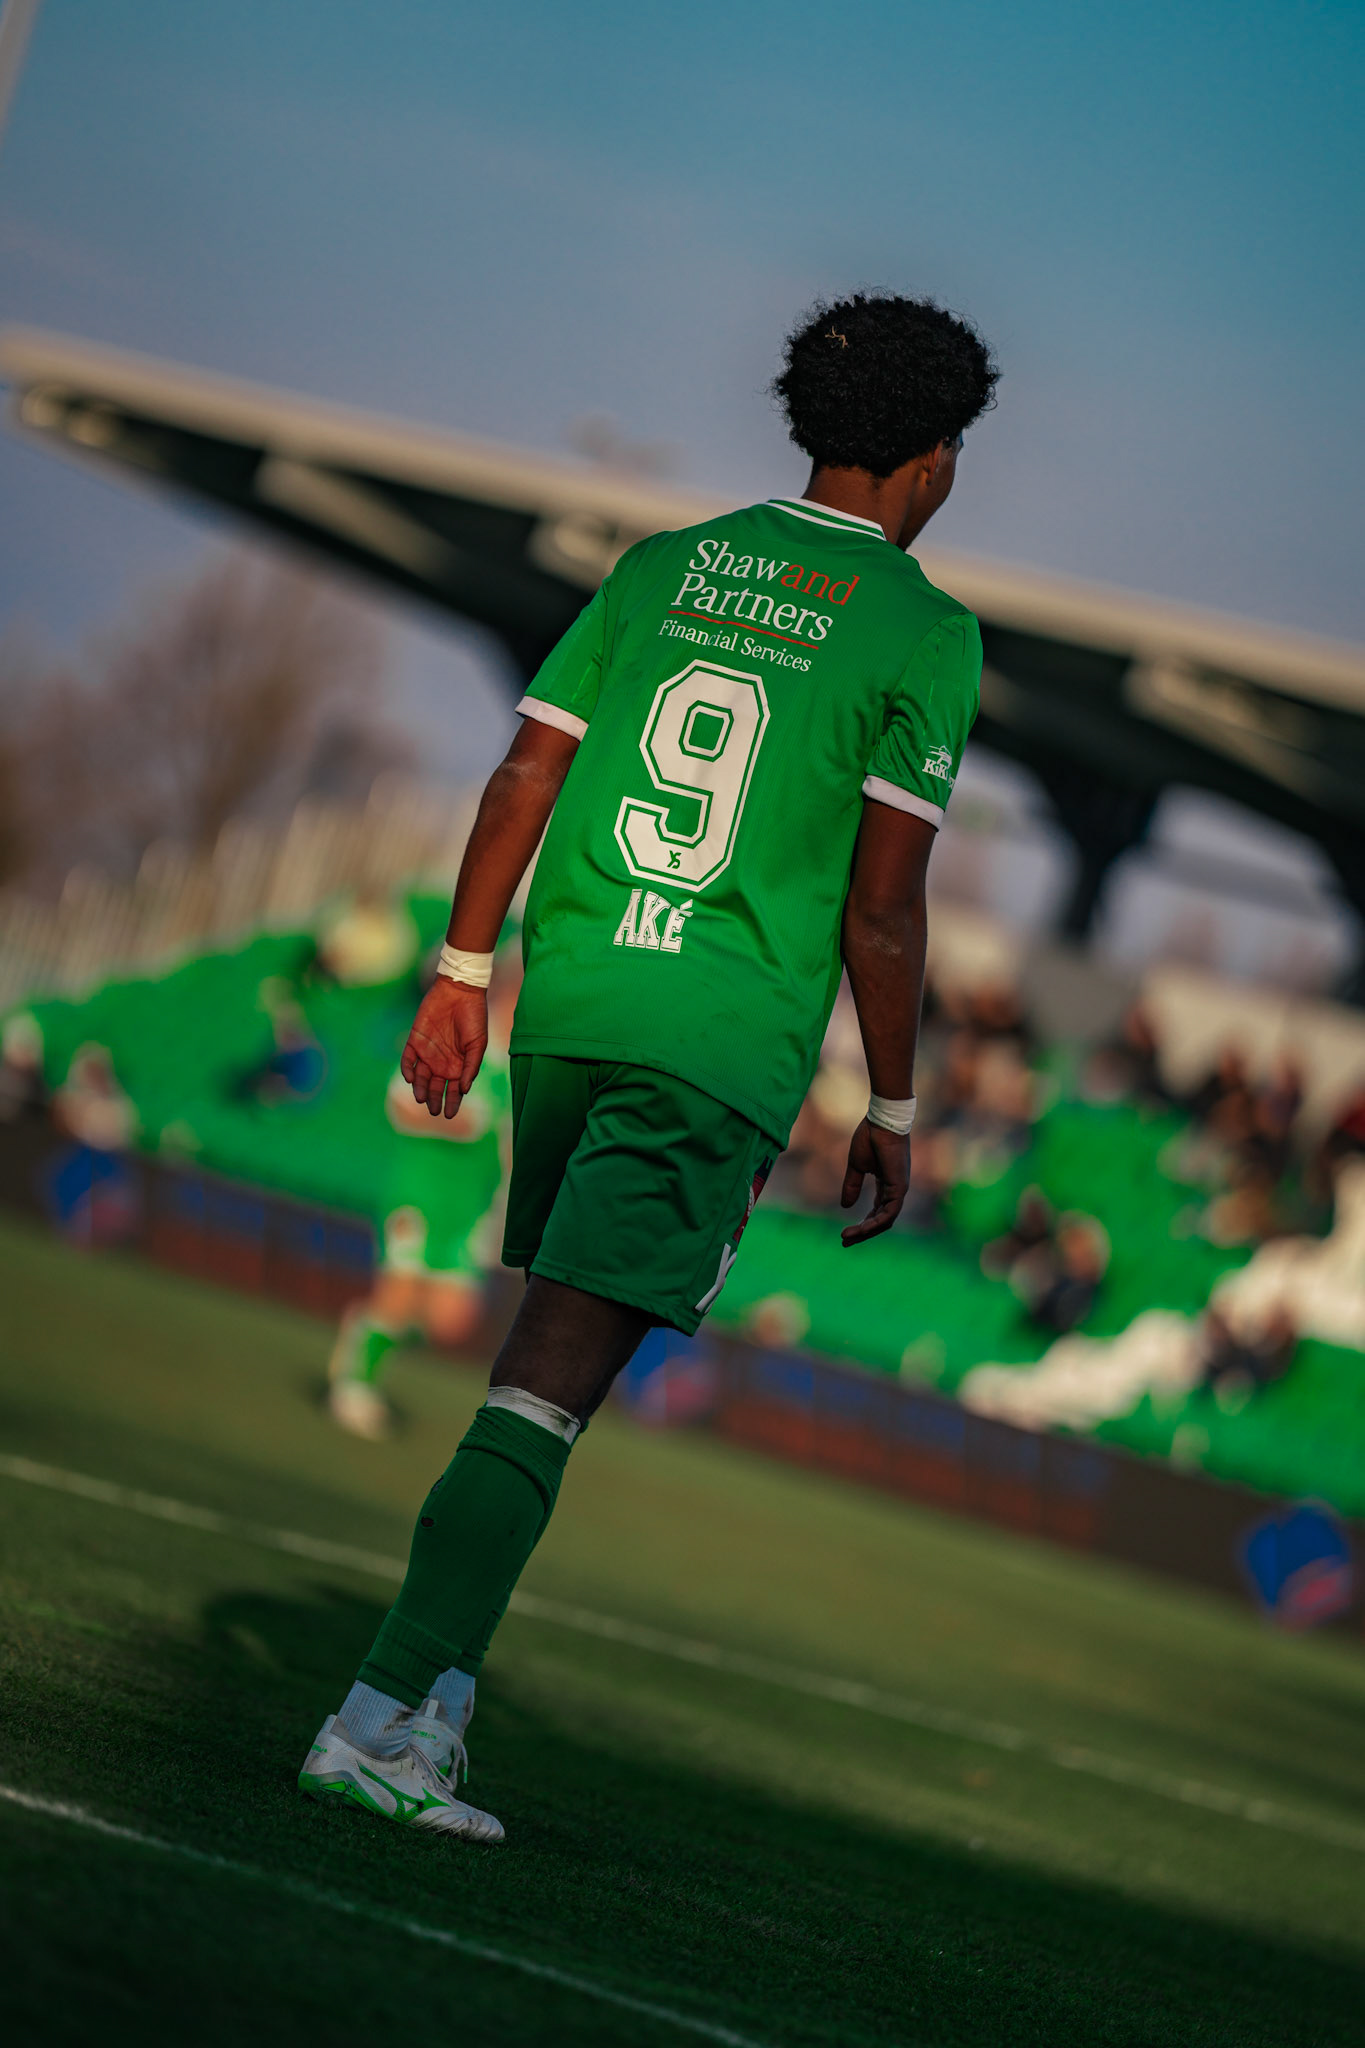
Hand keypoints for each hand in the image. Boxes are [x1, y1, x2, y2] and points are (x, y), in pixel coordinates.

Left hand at [400, 978, 487, 1118]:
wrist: (459, 991)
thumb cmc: (474, 1017)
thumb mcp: (477, 1044)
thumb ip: (471, 1066)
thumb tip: (464, 1089)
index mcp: (458, 1066)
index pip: (454, 1091)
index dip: (452, 1103)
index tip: (449, 1115)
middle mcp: (442, 1062)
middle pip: (435, 1087)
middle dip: (434, 1100)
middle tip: (434, 1110)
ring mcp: (427, 1052)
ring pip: (420, 1077)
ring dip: (420, 1089)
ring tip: (422, 1098)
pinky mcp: (415, 1040)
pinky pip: (407, 1060)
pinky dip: (408, 1070)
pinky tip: (411, 1078)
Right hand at [840, 1117, 909, 1245]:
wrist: (881, 1122)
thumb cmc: (870, 1138)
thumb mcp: (856, 1166)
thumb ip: (852, 1186)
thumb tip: (845, 1206)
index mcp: (885, 1184)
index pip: (876, 1212)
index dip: (861, 1224)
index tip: (844, 1233)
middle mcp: (894, 1190)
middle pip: (881, 1220)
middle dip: (863, 1233)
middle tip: (845, 1241)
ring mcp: (899, 1190)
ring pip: (885, 1220)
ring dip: (867, 1231)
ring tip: (848, 1236)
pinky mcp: (900, 1188)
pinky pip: (889, 1213)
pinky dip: (876, 1223)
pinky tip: (862, 1229)